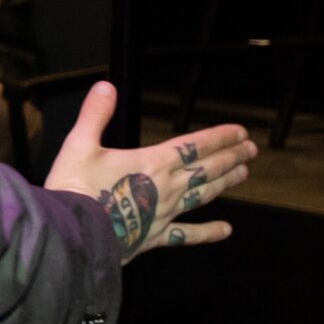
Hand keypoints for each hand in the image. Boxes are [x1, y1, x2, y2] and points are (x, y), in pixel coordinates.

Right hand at [44, 83, 254, 260]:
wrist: (73, 233)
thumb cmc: (75, 189)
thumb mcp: (78, 144)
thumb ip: (95, 115)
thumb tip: (106, 87)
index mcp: (152, 163)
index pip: (193, 146)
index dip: (219, 138)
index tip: (240, 132)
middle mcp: (166, 187)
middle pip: (207, 169)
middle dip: (230, 156)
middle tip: (250, 149)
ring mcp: (164, 213)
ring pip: (203, 195)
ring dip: (225, 183)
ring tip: (243, 173)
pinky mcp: (155, 236)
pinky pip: (187, 234)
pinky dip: (208, 233)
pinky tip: (226, 231)